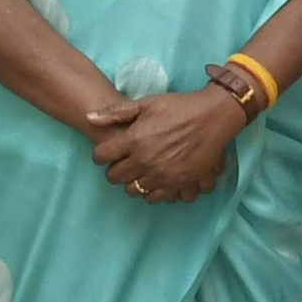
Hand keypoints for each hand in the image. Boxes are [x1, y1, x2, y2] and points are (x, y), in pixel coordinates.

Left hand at [86, 87, 247, 203]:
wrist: (213, 118)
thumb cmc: (178, 107)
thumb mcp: (146, 104)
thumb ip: (116, 113)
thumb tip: (89, 117)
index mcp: (134, 139)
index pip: (101, 156)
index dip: (101, 154)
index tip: (107, 152)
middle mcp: (144, 160)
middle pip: (114, 177)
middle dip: (115, 170)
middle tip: (123, 162)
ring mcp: (161, 175)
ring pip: (133, 190)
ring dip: (133, 181)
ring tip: (140, 171)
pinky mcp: (177, 184)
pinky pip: (154, 197)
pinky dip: (152, 190)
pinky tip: (155, 178)